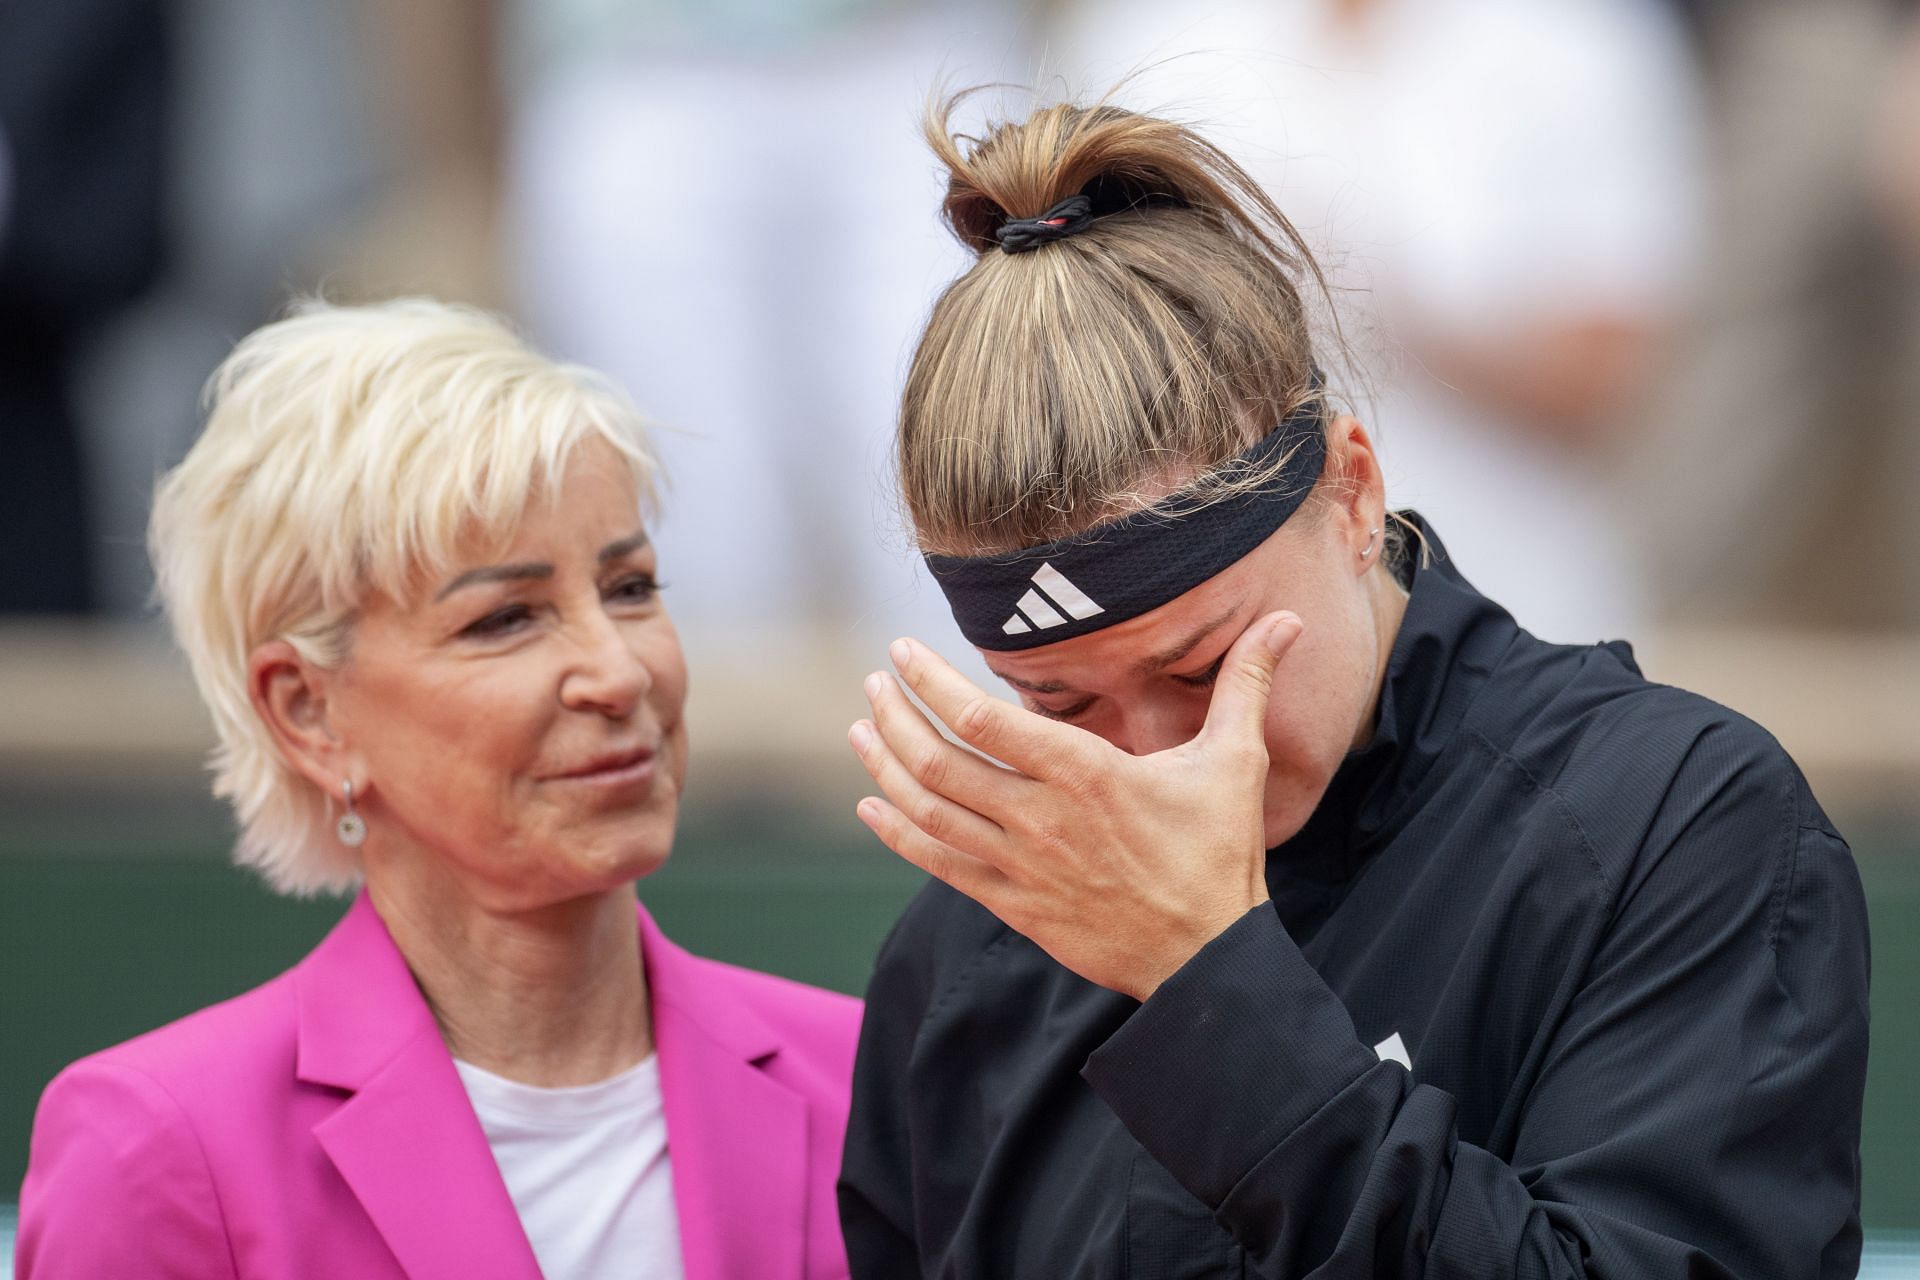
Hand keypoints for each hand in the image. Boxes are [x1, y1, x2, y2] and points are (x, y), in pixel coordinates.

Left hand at [848, 611, 1302, 999]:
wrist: (1205, 959)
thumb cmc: (1219, 856)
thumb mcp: (1236, 763)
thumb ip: (1245, 684)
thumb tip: (1288, 620)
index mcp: (1086, 774)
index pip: (985, 720)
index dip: (933, 683)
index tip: (902, 654)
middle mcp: (1042, 818)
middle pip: (941, 761)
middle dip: (897, 717)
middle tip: (874, 685)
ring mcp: (1022, 865)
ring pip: (931, 811)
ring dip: (886, 767)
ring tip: (861, 731)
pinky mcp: (1014, 905)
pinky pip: (940, 865)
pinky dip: (899, 834)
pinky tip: (873, 808)